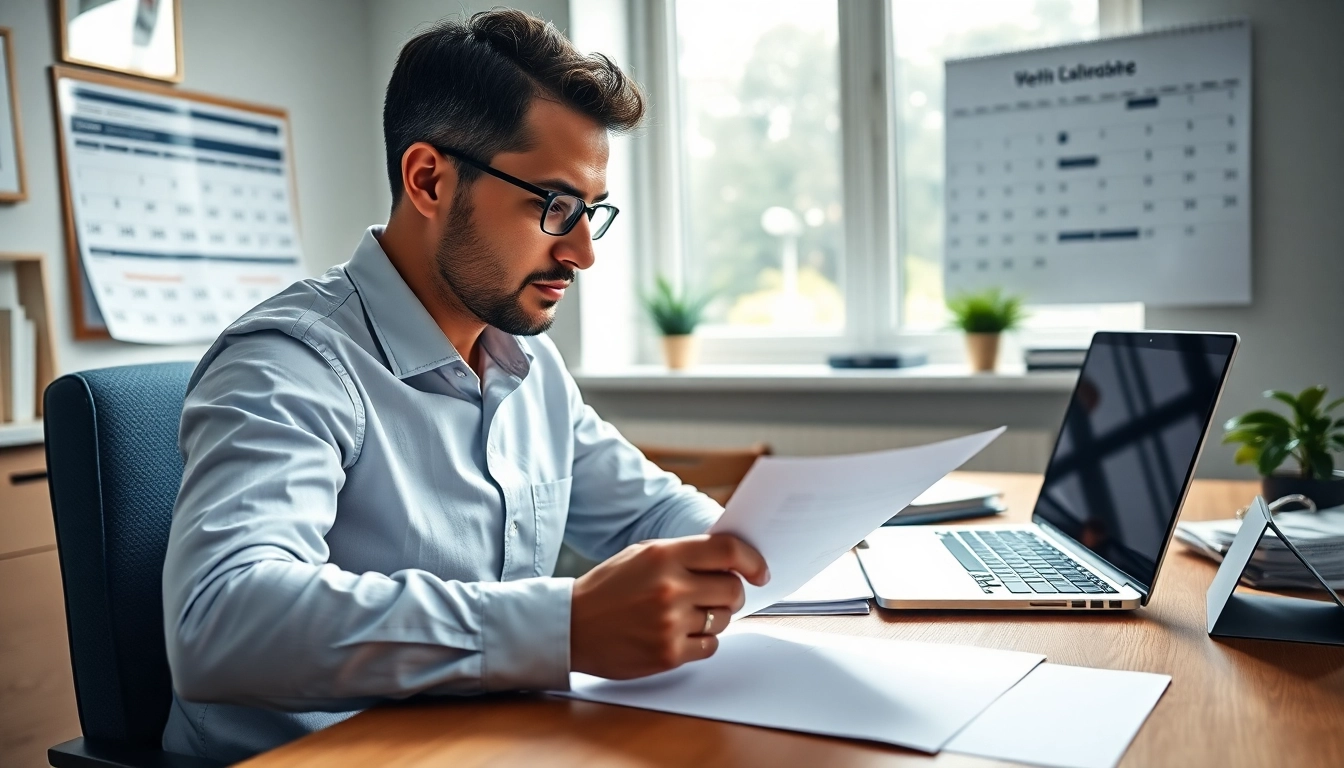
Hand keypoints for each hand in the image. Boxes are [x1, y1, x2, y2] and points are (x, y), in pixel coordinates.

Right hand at [569, 534, 768, 679]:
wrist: (572, 626)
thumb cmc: (608, 588)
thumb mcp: (643, 555)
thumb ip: (684, 554)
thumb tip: (730, 561)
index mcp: (664, 556)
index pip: (727, 551)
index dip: (752, 560)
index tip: (760, 571)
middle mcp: (670, 588)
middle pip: (732, 589)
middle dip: (733, 593)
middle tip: (719, 595)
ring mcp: (670, 623)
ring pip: (723, 620)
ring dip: (715, 618)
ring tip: (688, 614)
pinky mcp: (668, 653)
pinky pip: (710, 646)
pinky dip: (702, 641)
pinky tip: (680, 633)